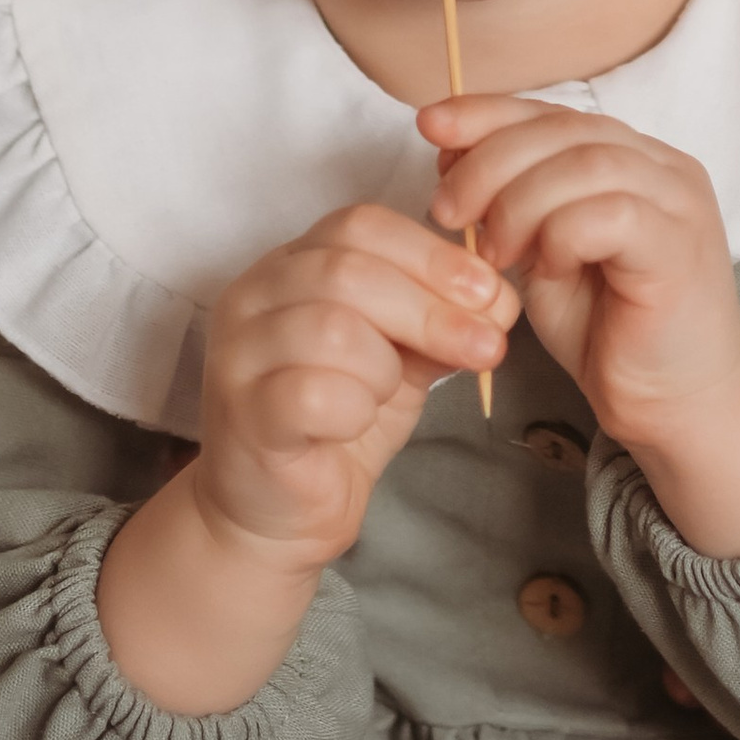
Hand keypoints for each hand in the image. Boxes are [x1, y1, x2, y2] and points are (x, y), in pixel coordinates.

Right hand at [98, 203, 514, 715]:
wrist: (282, 514)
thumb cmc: (338, 422)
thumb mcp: (398, 355)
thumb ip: (437, 319)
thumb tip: (500, 300)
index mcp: (291, 263)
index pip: (361, 225)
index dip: (433, 255)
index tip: (492, 294)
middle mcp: (254, 295)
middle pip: (349, 269)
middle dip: (432, 308)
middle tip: (488, 347)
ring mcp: (239, 353)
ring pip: (332, 328)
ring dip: (386, 366)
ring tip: (387, 394)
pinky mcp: (242, 413)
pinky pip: (311, 393)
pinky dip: (355, 407)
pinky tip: (355, 424)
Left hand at [424, 95, 739, 555]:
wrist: (676, 409)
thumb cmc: (609, 334)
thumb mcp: (544, 255)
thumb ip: (514, 205)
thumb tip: (453, 156)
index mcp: (632, 158)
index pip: (554, 113)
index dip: (489, 113)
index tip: (431, 126)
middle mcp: (663, 167)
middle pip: (564, 128)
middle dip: (490, 160)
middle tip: (447, 210)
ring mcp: (678, 202)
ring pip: (583, 162)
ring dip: (519, 201)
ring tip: (494, 252)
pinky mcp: (679, 246)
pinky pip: (609, 213)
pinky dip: (561, 234)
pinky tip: (546, 267)